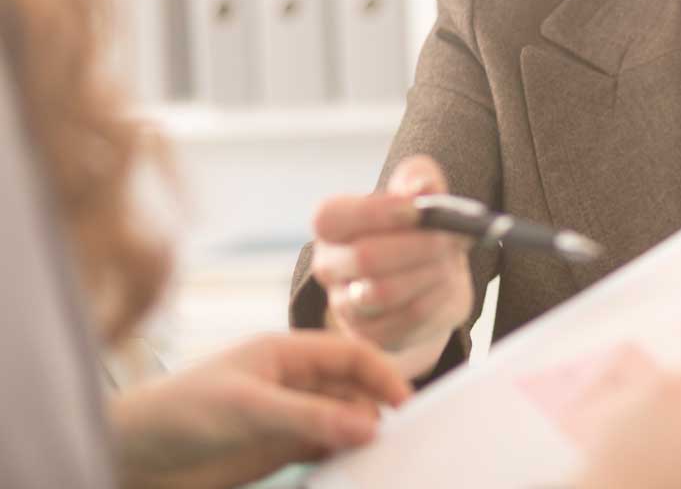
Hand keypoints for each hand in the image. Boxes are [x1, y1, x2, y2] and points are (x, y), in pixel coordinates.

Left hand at [109, 331, 410, 488]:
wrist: (133, 457)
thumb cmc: (178, 413)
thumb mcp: (248, 408)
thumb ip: (309, 417)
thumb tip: (370, 424)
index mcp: (286, 352)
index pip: (350, 355)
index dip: (382, 373)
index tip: (406, 403)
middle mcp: (293, 381)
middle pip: (353, 389)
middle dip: (377, 409)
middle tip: (399, 438)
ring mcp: (288, 417)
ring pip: (343, 421)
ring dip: (361, 436)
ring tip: (379, 458)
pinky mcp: (279, 450)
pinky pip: (325, 449)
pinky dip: (343, 457)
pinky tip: (354, 469)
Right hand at [310, 155, 473, 377]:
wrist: (430, 274)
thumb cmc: (418, 226)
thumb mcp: (419, 191)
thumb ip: (419, 177)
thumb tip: (422, 187)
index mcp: (332, 225)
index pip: (332, 217)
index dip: (376, 212)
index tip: (418, 208)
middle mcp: (329, 267)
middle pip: (365, 257)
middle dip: (418, 245)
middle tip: (453, 236)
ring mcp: (347, 306)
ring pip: (386, 292)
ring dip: (431, 271)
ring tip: (451, 259)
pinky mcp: (374, 335)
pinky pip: (409, 317)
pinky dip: (438, 297)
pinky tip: (447, 283)